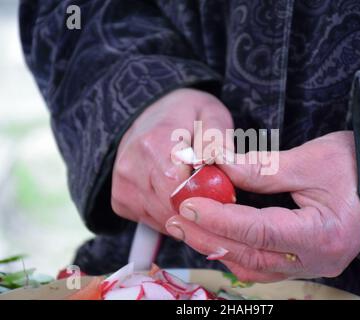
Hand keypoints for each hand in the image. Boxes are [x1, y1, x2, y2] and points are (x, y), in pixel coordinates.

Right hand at [111, 88, 232, 233]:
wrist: (150, 113)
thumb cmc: (186, 115)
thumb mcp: (209, 113)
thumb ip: (217, 138)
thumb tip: (222, 160)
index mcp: (154, 142)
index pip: (177, 189)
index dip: (204, 197)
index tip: (222, 191)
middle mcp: (131, 166)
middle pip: (170, 209)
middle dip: (199, 209)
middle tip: (215, 193)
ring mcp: (122, 185)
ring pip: (162, 220)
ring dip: (186, 215)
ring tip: (197, 192)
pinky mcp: (120, 200)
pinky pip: (152, 222)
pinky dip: (170, 216)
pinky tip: (178, 196)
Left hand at [165, 131, 359, 280]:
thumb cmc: (354, 167)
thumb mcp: (309, 161)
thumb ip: (260, 168)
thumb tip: (217, 165)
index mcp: (324, 235)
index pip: (260, 232)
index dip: (221, 219)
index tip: (189, 204)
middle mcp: (317, 260)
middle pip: (250, 256)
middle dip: (209, 236)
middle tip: (178, 217)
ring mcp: (310, 266)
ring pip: (252, 266)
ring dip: (217, 245)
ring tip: (187, 226)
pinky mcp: (302, 261)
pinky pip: (261, 265)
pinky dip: (234, 251)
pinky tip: (214, 237)